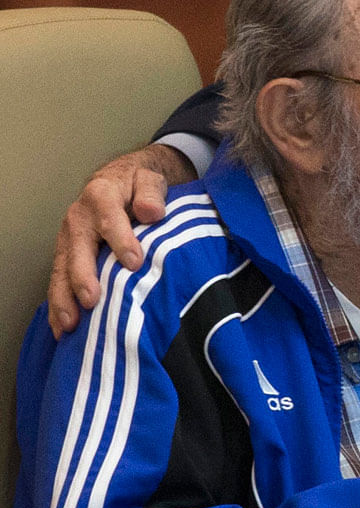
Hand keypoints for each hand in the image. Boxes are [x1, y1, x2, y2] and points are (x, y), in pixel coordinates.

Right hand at [49, 144, 195, 336]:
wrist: (120, 181)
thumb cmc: (138, 184)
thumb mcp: (149, 179)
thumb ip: (150, 193)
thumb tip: (152, 212)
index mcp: (100, 195)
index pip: (109, 218)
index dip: (121, 240)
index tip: (134, 262)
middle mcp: (78, 218)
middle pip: (78, 249)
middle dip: (83, 276)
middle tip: (92, 300)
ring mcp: (68, 238)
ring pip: (62, 270)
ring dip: (64, 298)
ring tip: (71, 324)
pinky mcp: (66, 255)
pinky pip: (58, 281)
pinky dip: (59, 305)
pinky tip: (63, 328)